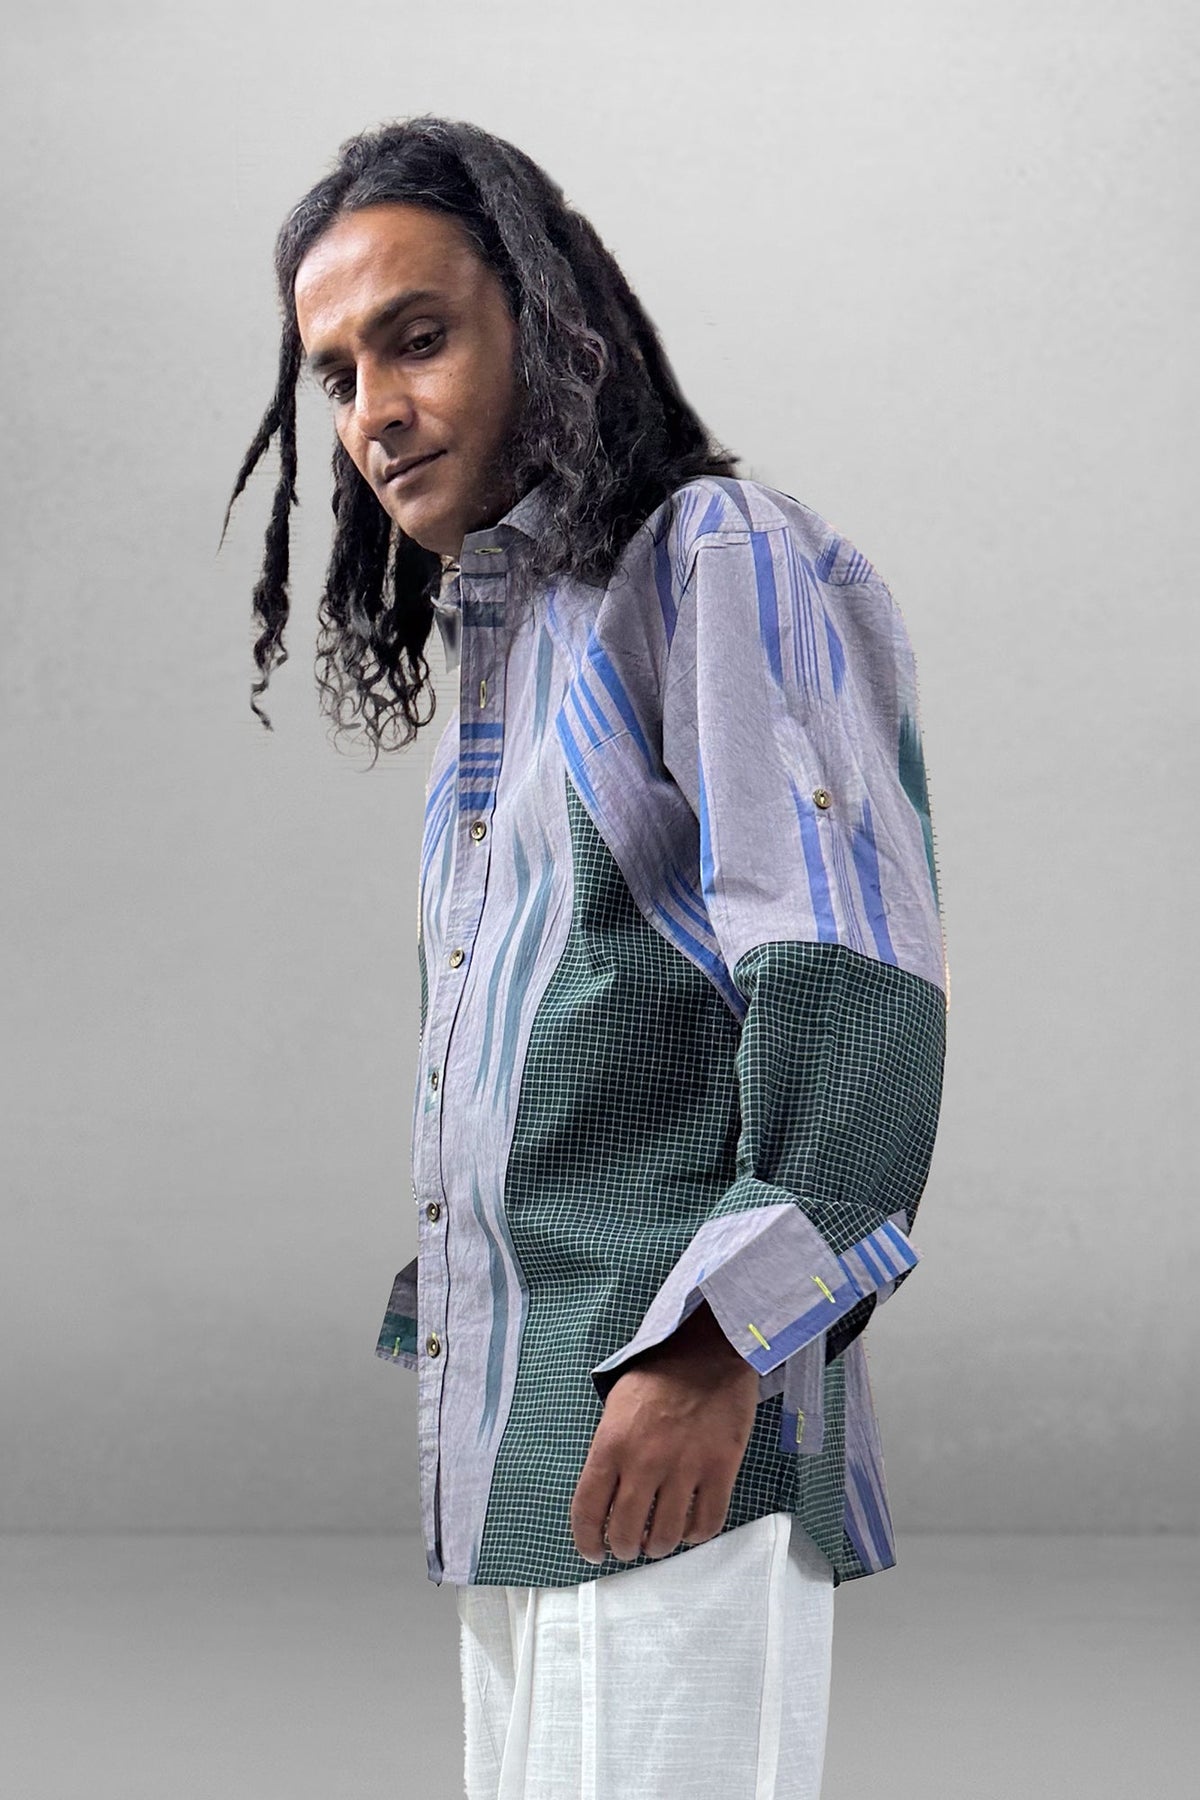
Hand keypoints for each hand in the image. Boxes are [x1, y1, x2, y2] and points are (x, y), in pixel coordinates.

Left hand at [570, 1302, 760, 1564]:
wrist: (710, 1350)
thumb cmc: (660, 1373)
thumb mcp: (616, 1405)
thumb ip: (609, 1450)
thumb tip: (605, 1495)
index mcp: (611, 1443)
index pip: (587, 1510)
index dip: (586, 1540)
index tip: (592, 1551)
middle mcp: (644, 1461)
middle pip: (624, 1532)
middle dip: (622, 1548)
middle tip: (627, 1546)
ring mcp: (684, 1468)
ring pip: (664, 1536)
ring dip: (656, 1546)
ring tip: (656, 1540)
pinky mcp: (721, 1469)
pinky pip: (706, 1523)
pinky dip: (694, 1535)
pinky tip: (688, 1528)